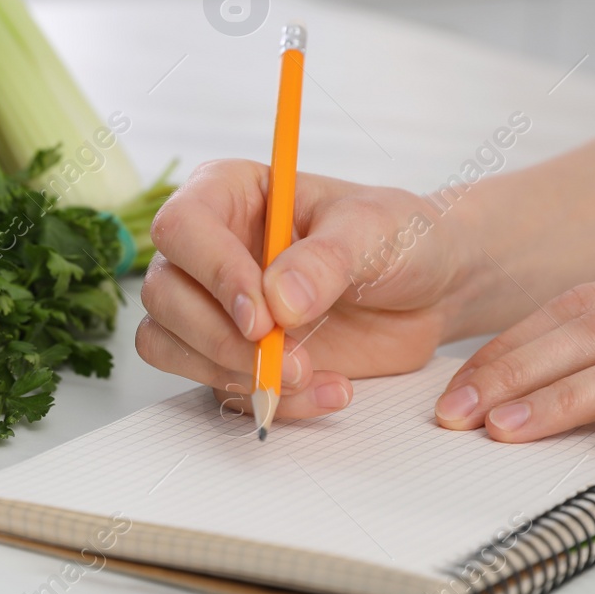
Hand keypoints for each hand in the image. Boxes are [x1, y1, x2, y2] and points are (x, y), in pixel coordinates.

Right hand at [136, 159, 475, 420]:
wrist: (430, 289)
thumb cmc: (397, 236)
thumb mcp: (373, 231)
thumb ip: (325, 259)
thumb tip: (278, 299)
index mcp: (229, 194)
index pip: (182, 227)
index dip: (212, 273)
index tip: (261, 315)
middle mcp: (209, 248)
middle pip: (164, 294)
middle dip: (219, 337)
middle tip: (283, 357)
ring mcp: (214, 304)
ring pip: (168, 343)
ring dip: (230, 373)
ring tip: (309, 376)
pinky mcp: (230, 353)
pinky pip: (215, 386)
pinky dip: (266, 400)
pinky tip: (328, 389)